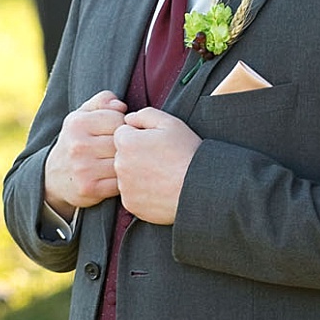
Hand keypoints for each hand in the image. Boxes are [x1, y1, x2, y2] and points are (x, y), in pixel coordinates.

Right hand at [43, 91, 128, 218]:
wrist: (53, 178)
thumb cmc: (76, 141)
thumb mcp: (81, 116)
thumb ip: (101, 102)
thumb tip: (121, 105)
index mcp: (77, 123)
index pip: (118, 118)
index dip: (122, 126)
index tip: (115, 133)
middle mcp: (78, 145)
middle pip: (122, 141)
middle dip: (125, 146)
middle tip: (118, 150)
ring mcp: (84, 168)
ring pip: (123, 161)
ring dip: (125, 163)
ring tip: (118, 162)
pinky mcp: (90, 188)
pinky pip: (120, 181)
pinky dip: (122, 180)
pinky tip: (115, 178)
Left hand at [113, 109, 200, 225]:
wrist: (200, 187)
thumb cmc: (186, 152)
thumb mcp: (170, 123)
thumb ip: (144, 114)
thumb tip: (128, 119)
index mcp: (126, 142)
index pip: (123, 134)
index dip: (140, 136)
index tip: (156, 144)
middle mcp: (120, 165)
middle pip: (123, 155)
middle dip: (137, 155)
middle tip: (161, 160)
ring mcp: (124, 187)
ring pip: (127, 175)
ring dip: (138, 174)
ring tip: (162, 175)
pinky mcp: (130, 204)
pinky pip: (132, 194)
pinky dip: (142, 192)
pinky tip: (160, 189)